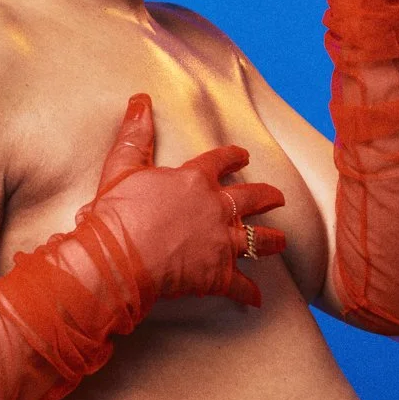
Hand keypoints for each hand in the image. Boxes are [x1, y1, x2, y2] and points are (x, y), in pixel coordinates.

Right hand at [74, 93, 286, 309]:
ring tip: (281, 242)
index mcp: (194, 180)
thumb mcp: (122, 167)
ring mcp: (221, 242)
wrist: (117, 257)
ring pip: (258, 239)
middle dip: (267, 196)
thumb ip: (135, 135)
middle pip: (251, 198)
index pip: (220, 162)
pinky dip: (249, 293)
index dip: (232, 157)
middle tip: (277, 196)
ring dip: (272, 241)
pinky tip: (256, 299)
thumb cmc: (117, 213)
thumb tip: (140, 100)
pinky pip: (240, 286)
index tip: (243, 155)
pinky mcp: (218, 276)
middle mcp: (216, 208)